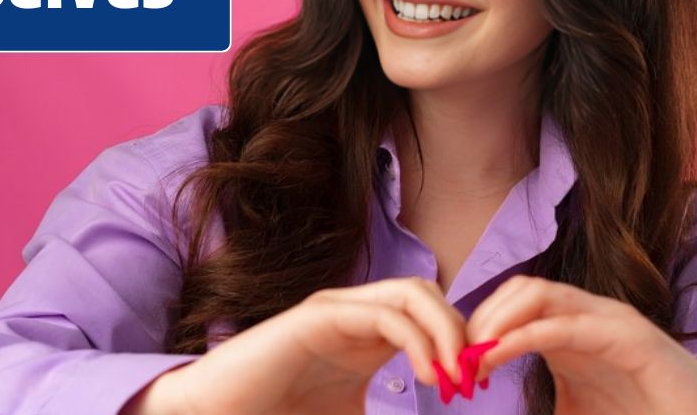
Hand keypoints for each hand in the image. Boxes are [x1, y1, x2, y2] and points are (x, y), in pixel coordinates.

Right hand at [146, 276, 468, 414]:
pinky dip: (418, 340)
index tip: (476, 386)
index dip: (461, 343)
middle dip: (461, 332)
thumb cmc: (280, 414)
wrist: (220, 413)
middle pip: (429, 295)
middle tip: (471, 380)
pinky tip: (428, 375)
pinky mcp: (321, 315)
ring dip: (446, 332)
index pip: (431, 314)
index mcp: (368, 332)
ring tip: (454, 377)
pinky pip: (385, 313)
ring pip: (413, 293)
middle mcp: (356, 311)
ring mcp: (338, 308)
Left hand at [466, 275, 696, 414]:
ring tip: (476, 356)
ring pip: (538, 292)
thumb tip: (491, 407)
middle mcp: (587, 315)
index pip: (512, 302)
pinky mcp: (630, 336)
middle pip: (519, 289)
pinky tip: (501, 355)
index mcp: (571, 329)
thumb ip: (538, 406)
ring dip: (497, 320)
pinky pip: (568, 323)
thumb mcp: (574, 412)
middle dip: (481, 318)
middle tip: (459, 359)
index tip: (455, 363)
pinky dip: (527, 335)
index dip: (478, 325)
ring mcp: (610, 319)